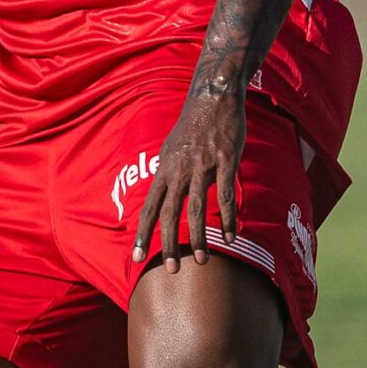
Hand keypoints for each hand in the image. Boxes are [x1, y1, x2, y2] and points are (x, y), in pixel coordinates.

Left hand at [131, 89, 245, 267]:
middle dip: (169, 244)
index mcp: (164, 169)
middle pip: (169, 213)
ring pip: (196, 209)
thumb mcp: (172, 150)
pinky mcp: (225, 161)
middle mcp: (179, 170)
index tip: (136, 257)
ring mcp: (202, 166)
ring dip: (199, 238)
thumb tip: (162, 197)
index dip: (142, 234)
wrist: (213, 97)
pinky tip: (230, 236)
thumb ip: (168, 174)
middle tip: (171, 270)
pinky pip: (225, 195)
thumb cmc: (194, 126)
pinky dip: (227, 218)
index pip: (149, 207)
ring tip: (203, 261)